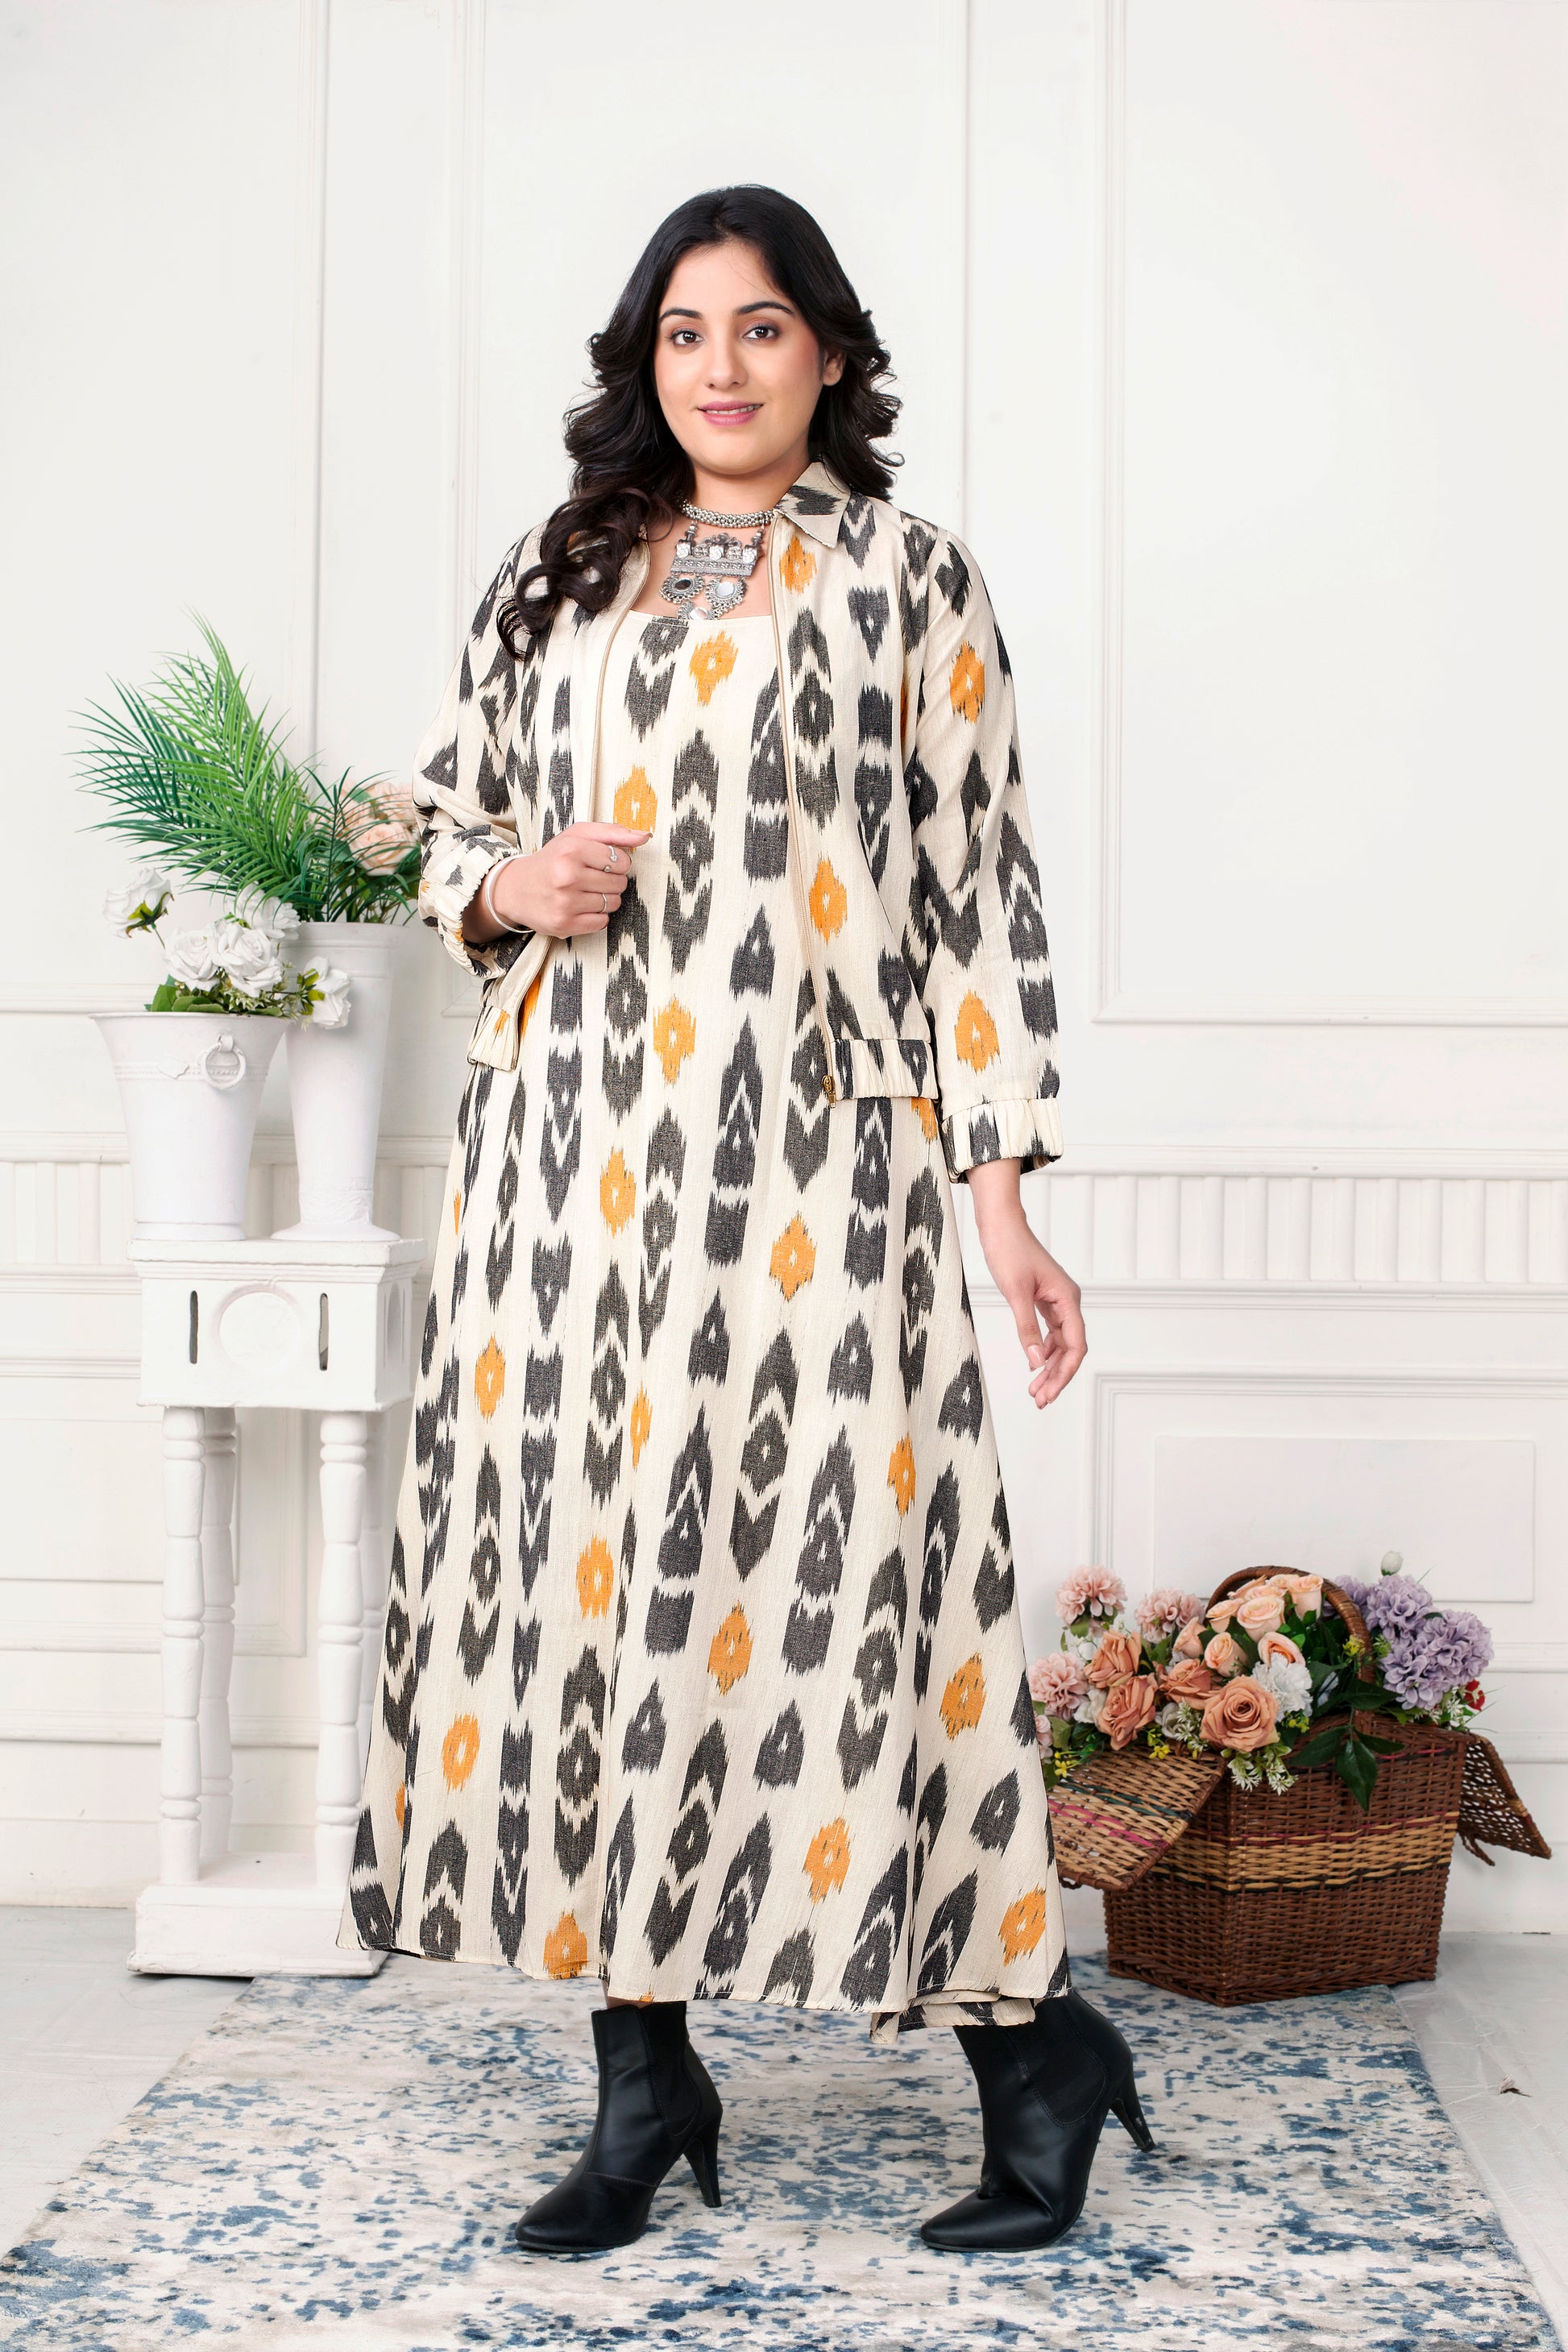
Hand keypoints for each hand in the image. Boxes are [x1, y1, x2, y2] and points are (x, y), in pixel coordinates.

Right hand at [470, 821, 652, 941]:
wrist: (515, 888)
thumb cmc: (552, 859)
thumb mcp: (577, 836)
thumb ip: (612, 833)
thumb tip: (644, 836)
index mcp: (571, 850)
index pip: (621, 861)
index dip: (617, 863)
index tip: (601, 863)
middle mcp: (567, 877)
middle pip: (620, 884)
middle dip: (611, 881)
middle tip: (590, 878)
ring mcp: (565, 903)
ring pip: (613, 904)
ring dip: (605, 899)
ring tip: (585, 892)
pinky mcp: (564, 925)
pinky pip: (602, 923)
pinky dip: (596, 916)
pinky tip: (580, 907)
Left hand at [967, 1166, 1085, 1408]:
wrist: (1000, 1225)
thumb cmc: (1009, 1250)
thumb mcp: (1015, 1293)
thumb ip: (1027, 1328)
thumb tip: (1035, 1362)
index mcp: (1068, 1299)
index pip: (1075, 1345)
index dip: (1064, 1373)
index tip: (1049, 1393)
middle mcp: (1067, 1302)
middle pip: (1070, 1349)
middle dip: (1056, 1376)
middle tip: (1040, 1400)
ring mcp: (1057, 1302)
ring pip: (1060, 1343)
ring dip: (1049, 1367)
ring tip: (1035, 1391)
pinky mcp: (1044, 1300)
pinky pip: (1050, 1333)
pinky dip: (1043, 1351)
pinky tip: (1034, 1366)